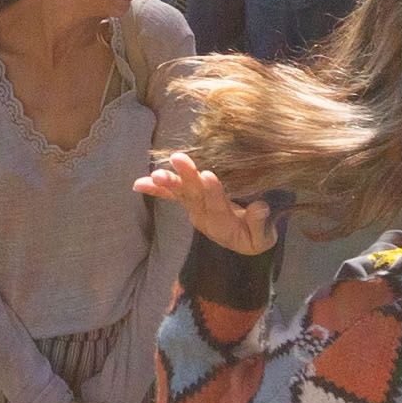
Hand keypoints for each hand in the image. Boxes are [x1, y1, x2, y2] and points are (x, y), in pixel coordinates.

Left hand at [136, 151, 276, 254]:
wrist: (244, 242)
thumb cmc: (257, 236)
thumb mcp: (263, 237)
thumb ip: (260, 224)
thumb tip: (260, 207)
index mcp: (224, 224)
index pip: (218, 206)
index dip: (213, 191)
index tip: (208, 175)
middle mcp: (204, 215)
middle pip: (194, 196)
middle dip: (186, 177)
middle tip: (178, 159)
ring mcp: (195, 208)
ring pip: (181, 192)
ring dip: (168, 181)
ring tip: (156, 173)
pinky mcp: (190, 202)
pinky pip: (171, 195)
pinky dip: (155, 189)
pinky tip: (138, 184)